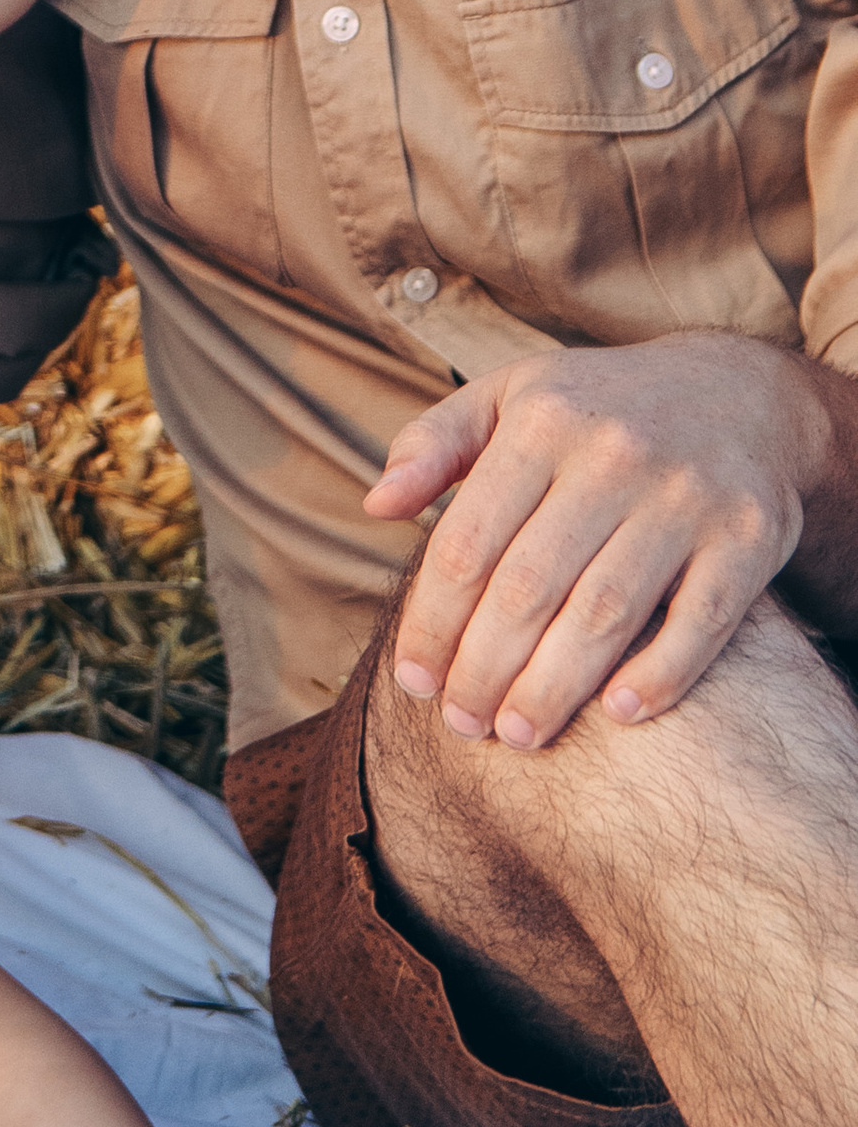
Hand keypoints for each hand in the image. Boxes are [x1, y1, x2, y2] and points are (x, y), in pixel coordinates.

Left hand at [363, 332, 837, 748]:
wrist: (743, 392)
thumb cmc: (599, 407)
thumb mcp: (510, 395)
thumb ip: (434, 444)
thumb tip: (376, 504)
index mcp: (542, 422)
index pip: (468, 541)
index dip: (433, 621)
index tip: (412, 681)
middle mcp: (613, 455)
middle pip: (530, 587)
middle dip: (485, 667)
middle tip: (462, 724)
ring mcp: (686, 497)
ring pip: (605, 613)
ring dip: (554, 686)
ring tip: (518, 734)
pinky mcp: (749, 536)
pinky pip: (700, 622)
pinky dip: (660, 674)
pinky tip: (617, 712)